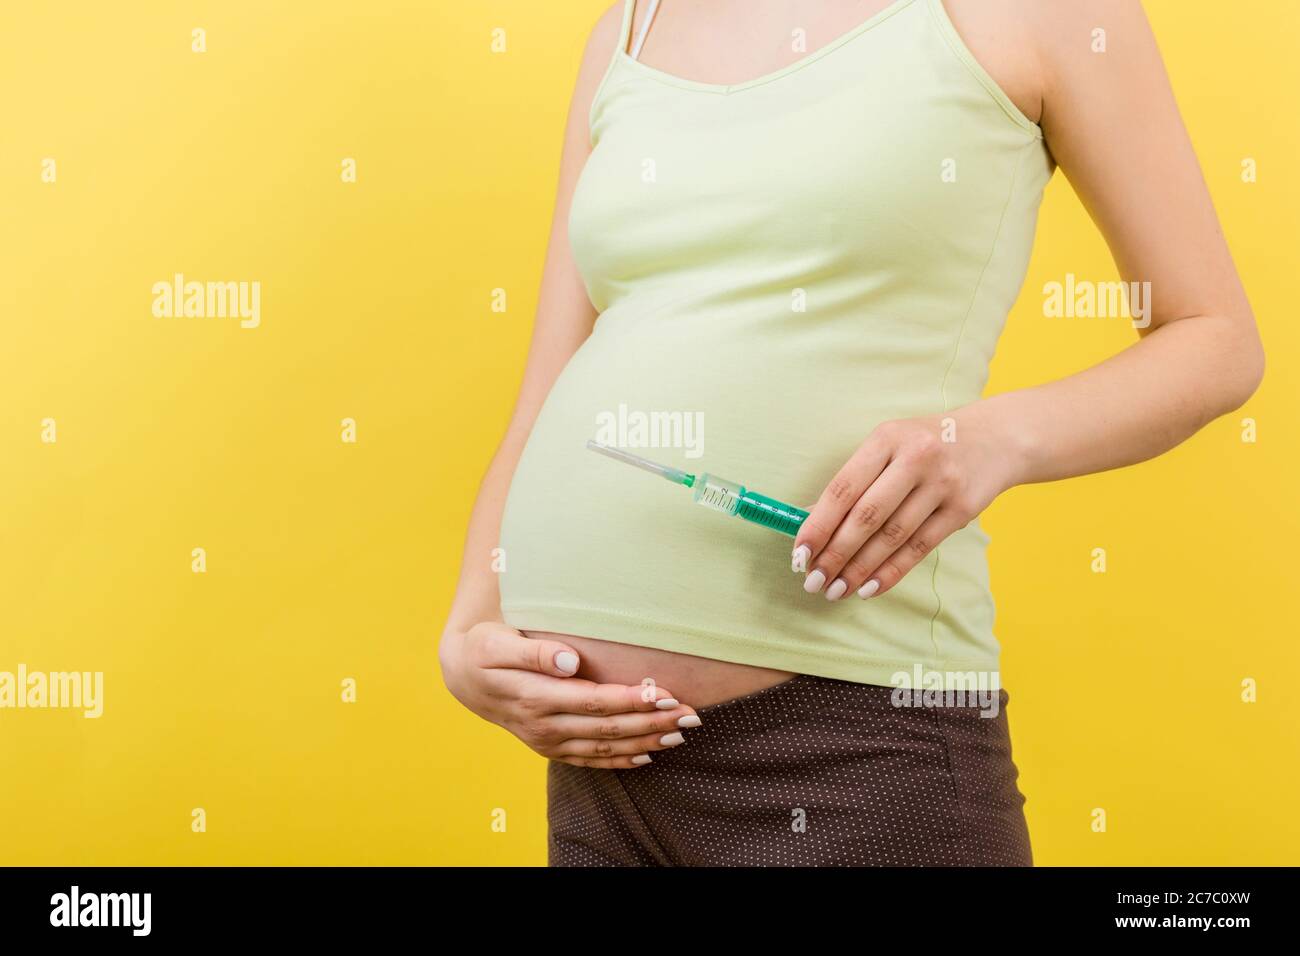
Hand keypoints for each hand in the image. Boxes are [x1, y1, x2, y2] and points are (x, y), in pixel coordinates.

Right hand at [438, 621, 700, 768]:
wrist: (462, 675)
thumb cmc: (485, 648)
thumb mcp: (499, 642)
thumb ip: (535, 652)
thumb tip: (572, 660)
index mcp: (534, 697)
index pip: (594, 701)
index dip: (632, 699)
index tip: (664, 692)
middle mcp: (543, 726)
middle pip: (607, 728)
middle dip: (651, 723)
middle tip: (690, 715)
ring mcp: (546, 741)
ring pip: (604, 747)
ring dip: (645, 742)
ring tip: (680, 734)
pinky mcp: (549, 747)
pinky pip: (590, 760)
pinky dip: (620, 760)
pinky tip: (648, 757)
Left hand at [792, 412, 1020, 600]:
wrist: (995, 439)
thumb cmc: (925, 446)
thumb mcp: (887, 448)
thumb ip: (852, 482)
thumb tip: (808, 520)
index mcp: (886, 438)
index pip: (843, 488)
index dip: (818, 525)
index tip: (798, 554)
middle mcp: (915, 458)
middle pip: (866, 516)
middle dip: (835, 554)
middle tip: (814, 581)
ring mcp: (942, 484)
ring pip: (892, 537)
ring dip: (860, 570)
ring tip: (836, 590)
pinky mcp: (962, 509)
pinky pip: (919, 548)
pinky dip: (891, 572)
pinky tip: (868, 588)